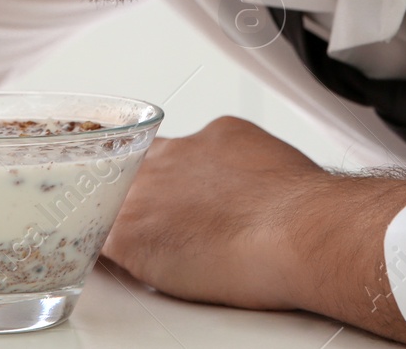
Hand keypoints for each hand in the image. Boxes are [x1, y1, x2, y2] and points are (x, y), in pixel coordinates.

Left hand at [102, 117, 405, 344]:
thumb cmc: (308, 212)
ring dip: (122, 224)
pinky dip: (101, 255)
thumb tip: (254, 192)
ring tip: (133, 251)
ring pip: (111, 201)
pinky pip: (97, 241)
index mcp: (213, 137)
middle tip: (153, 228)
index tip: (173, 199)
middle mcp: (173, 156)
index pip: (173, 151)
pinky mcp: (132, 232)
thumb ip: (247, 171)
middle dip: (139, 195)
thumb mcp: (277, 165)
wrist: (302, 230)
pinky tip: (110, 268)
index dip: (168, 178)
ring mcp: (146, 191)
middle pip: (133, 168)